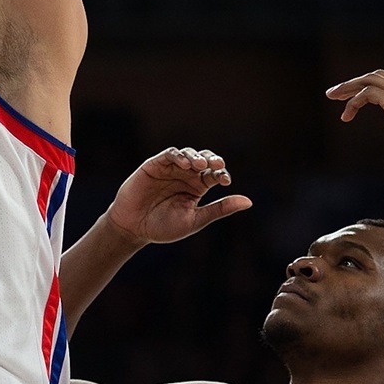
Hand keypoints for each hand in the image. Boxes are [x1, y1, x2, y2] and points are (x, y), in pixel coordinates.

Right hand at [105, 147, 251, 245]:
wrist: (134, 229)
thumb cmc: (164, 227)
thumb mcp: (195, 219)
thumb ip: (220, 209)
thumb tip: (249, 202)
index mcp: (198, 187)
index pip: (215, 175)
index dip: (222, 174)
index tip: (226, 181)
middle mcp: (186, 175)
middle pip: (204, 159)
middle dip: (212, 159)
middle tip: (218, 164)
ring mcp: (170, 168)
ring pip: (188, 154)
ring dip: (195, 157)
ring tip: (200, 164)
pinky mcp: (154, 165)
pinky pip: (169, 155)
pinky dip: (178, 156)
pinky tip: (184, 164)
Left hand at [325, 70, 383, 180]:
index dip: (370, 86)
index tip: (353, 97)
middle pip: (378, 76)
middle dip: (355, 82)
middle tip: (335, 93)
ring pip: (371, 80)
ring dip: (349, 86)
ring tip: (332, 96)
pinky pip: (368, 93)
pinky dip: (354, 101)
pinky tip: (347, 115)